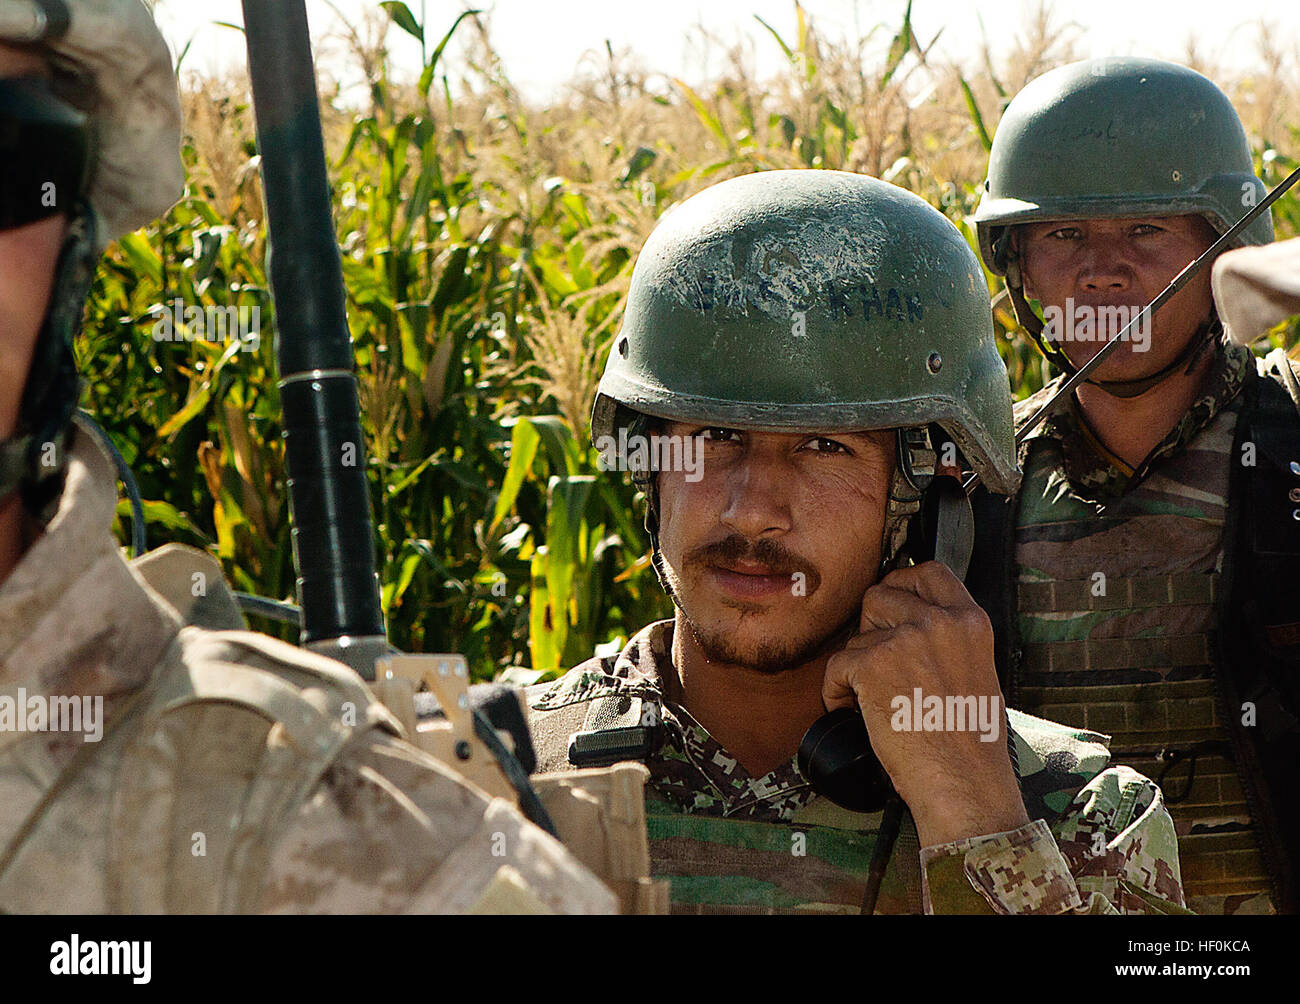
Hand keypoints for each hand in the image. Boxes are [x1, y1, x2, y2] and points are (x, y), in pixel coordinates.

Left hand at [822, 561, 1028, 846]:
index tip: (891, 602)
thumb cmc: (971, 744)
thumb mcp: (977, 672)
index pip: (929, 572)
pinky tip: (854, 713)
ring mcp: (905, 640)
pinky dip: (836, 693)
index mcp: (970, 622)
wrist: (965, 783)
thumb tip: (907, 625)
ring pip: (856, 634)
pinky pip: (836, 666)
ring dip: (855, 664)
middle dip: (871, 629)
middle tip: (878, 666)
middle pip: (881, 596)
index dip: (902, 583)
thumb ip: (947, 640)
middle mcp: (939, 621)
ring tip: (871, 697)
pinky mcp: (873, 664)